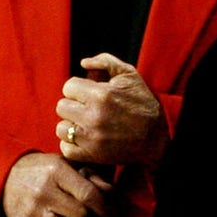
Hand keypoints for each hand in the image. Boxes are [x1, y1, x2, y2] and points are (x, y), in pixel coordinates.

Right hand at [2, 152, 111, 216]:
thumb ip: (89, 174)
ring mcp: (34, 212)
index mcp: (56, 171)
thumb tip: (112, 192)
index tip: (112, 211)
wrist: (4, 178)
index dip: (105, 206)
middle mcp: (44, 192)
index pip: (88, 194)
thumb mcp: (64, 162)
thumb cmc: (43, 169)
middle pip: (81, 215)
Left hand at [56, 53, 169, 167]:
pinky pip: (65, 148)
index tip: (89, 94)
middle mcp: (93, 116)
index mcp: (101, 94)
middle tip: (88, 108)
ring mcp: (90, 138)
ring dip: (72, 125)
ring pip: (61, 128)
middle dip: (74, 105)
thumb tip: (83, 63)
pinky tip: (86, 138)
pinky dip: (73, 144)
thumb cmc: (142, 102)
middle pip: (61, 106)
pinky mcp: (90, 155)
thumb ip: (105, 61)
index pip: (68, 86)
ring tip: (86, 124)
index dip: (78, 88)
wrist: (155, 136)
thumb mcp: (129, 75)